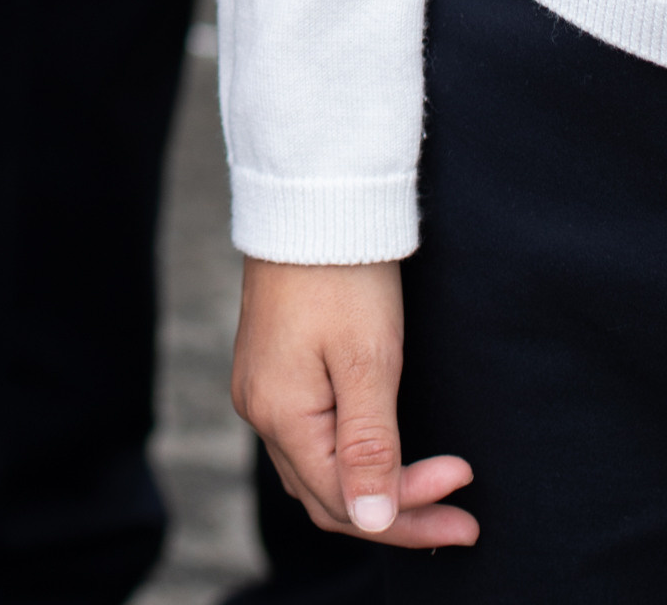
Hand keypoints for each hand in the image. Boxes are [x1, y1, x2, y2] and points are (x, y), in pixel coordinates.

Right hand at [232, 258, 475, 548]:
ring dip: (376, 493)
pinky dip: (350, 464)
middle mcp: (260, 411)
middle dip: (398, 515)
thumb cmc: (343, 275)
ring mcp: (261, 391)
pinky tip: (385, 459)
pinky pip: (308, 443)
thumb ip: (369, 448)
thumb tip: (372, 522)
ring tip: (435, 496)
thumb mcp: (368, 362)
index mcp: (280, 414)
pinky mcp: (270, 371)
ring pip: (317, 474)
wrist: (310, 202)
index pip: (346, 500)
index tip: (465, 490)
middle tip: (463, 520)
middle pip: (328, 497)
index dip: (409, 510)